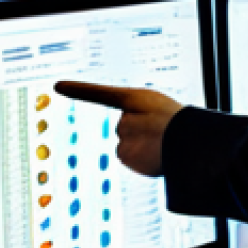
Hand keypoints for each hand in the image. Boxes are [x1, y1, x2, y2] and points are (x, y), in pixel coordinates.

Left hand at [53, 80, 182, 176]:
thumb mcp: (165, 113)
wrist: (190, 141)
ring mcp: (123, 135)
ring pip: (129, 145)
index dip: (78, 89)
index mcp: (135, 99)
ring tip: (162, 147)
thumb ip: (144, 119)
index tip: (57, 86)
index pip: (101, 92)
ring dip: (143, 148)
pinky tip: (157, 158)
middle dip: (141, 134)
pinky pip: (131, 159)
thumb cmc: (183, 126)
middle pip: (127, 128)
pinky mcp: (123, 153)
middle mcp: (124, 116)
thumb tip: (135, 140)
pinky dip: (142, 161)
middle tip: (162, 135)